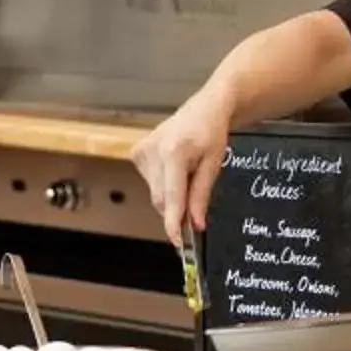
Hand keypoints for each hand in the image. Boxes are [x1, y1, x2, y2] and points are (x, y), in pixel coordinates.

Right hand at [131, 90, 233, 248]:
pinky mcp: (137, 152)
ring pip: (156, 193)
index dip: (173, 221)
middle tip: (194, 215)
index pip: (171, 196)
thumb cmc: (211, 132)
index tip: (177, 241)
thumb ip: (201, 195)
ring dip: (171, 196)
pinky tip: (175, 169)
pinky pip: (151, 183)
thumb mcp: (214, 164)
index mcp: (175, 151)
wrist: (203, 109)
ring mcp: (142, 150)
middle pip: (161, 199)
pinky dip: (164, 185)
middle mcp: (153, 150)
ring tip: (188, 175)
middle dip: (177, 211)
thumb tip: (195, 223)